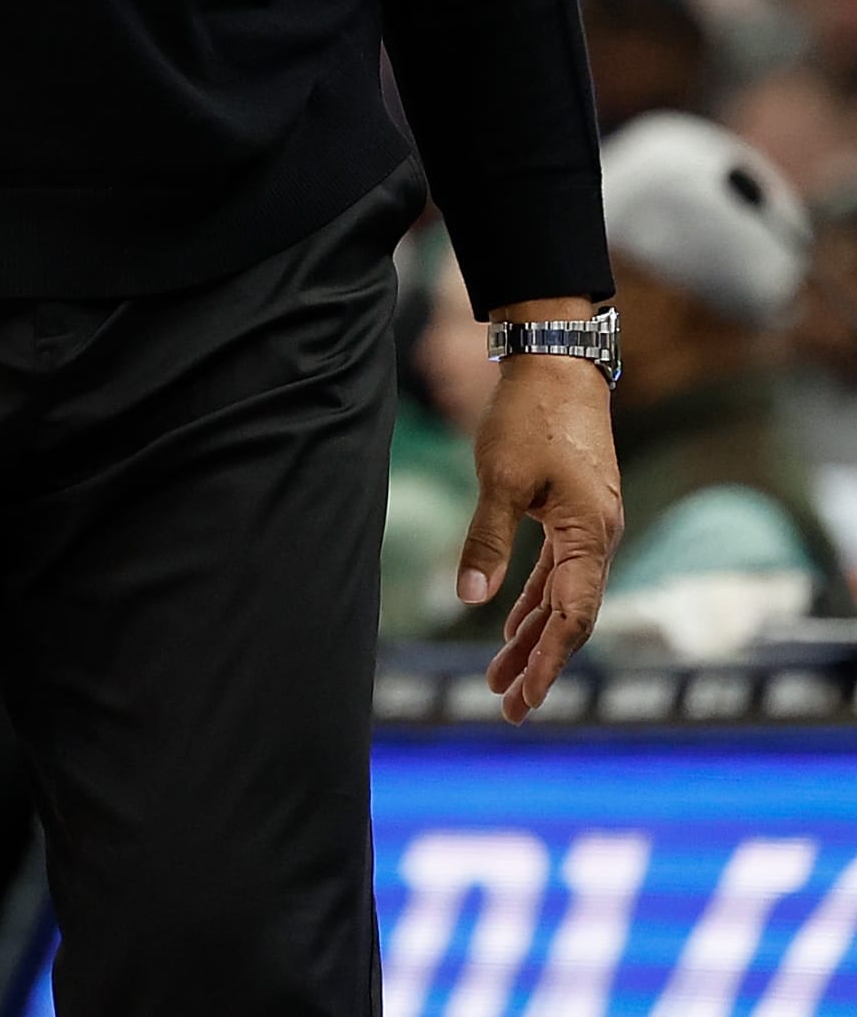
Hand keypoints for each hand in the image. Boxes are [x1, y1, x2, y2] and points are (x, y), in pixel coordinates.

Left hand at [457, 355, 621, 722]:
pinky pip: (558, 570)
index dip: (549, 662)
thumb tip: (470, 600)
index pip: (573, 617)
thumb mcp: (502, 481)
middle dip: (538, 661)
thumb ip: (488, 542)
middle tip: (506, 705)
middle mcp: (599, 536)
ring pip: (562, 595)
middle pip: (570, 615)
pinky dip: (534, 598)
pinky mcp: (576, 511)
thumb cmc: (530, 417)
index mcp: (590, 534)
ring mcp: (590, 525)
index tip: (526, 700)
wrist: (557, 362)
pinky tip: (511, 623)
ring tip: (500, 676)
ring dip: (532, 633)